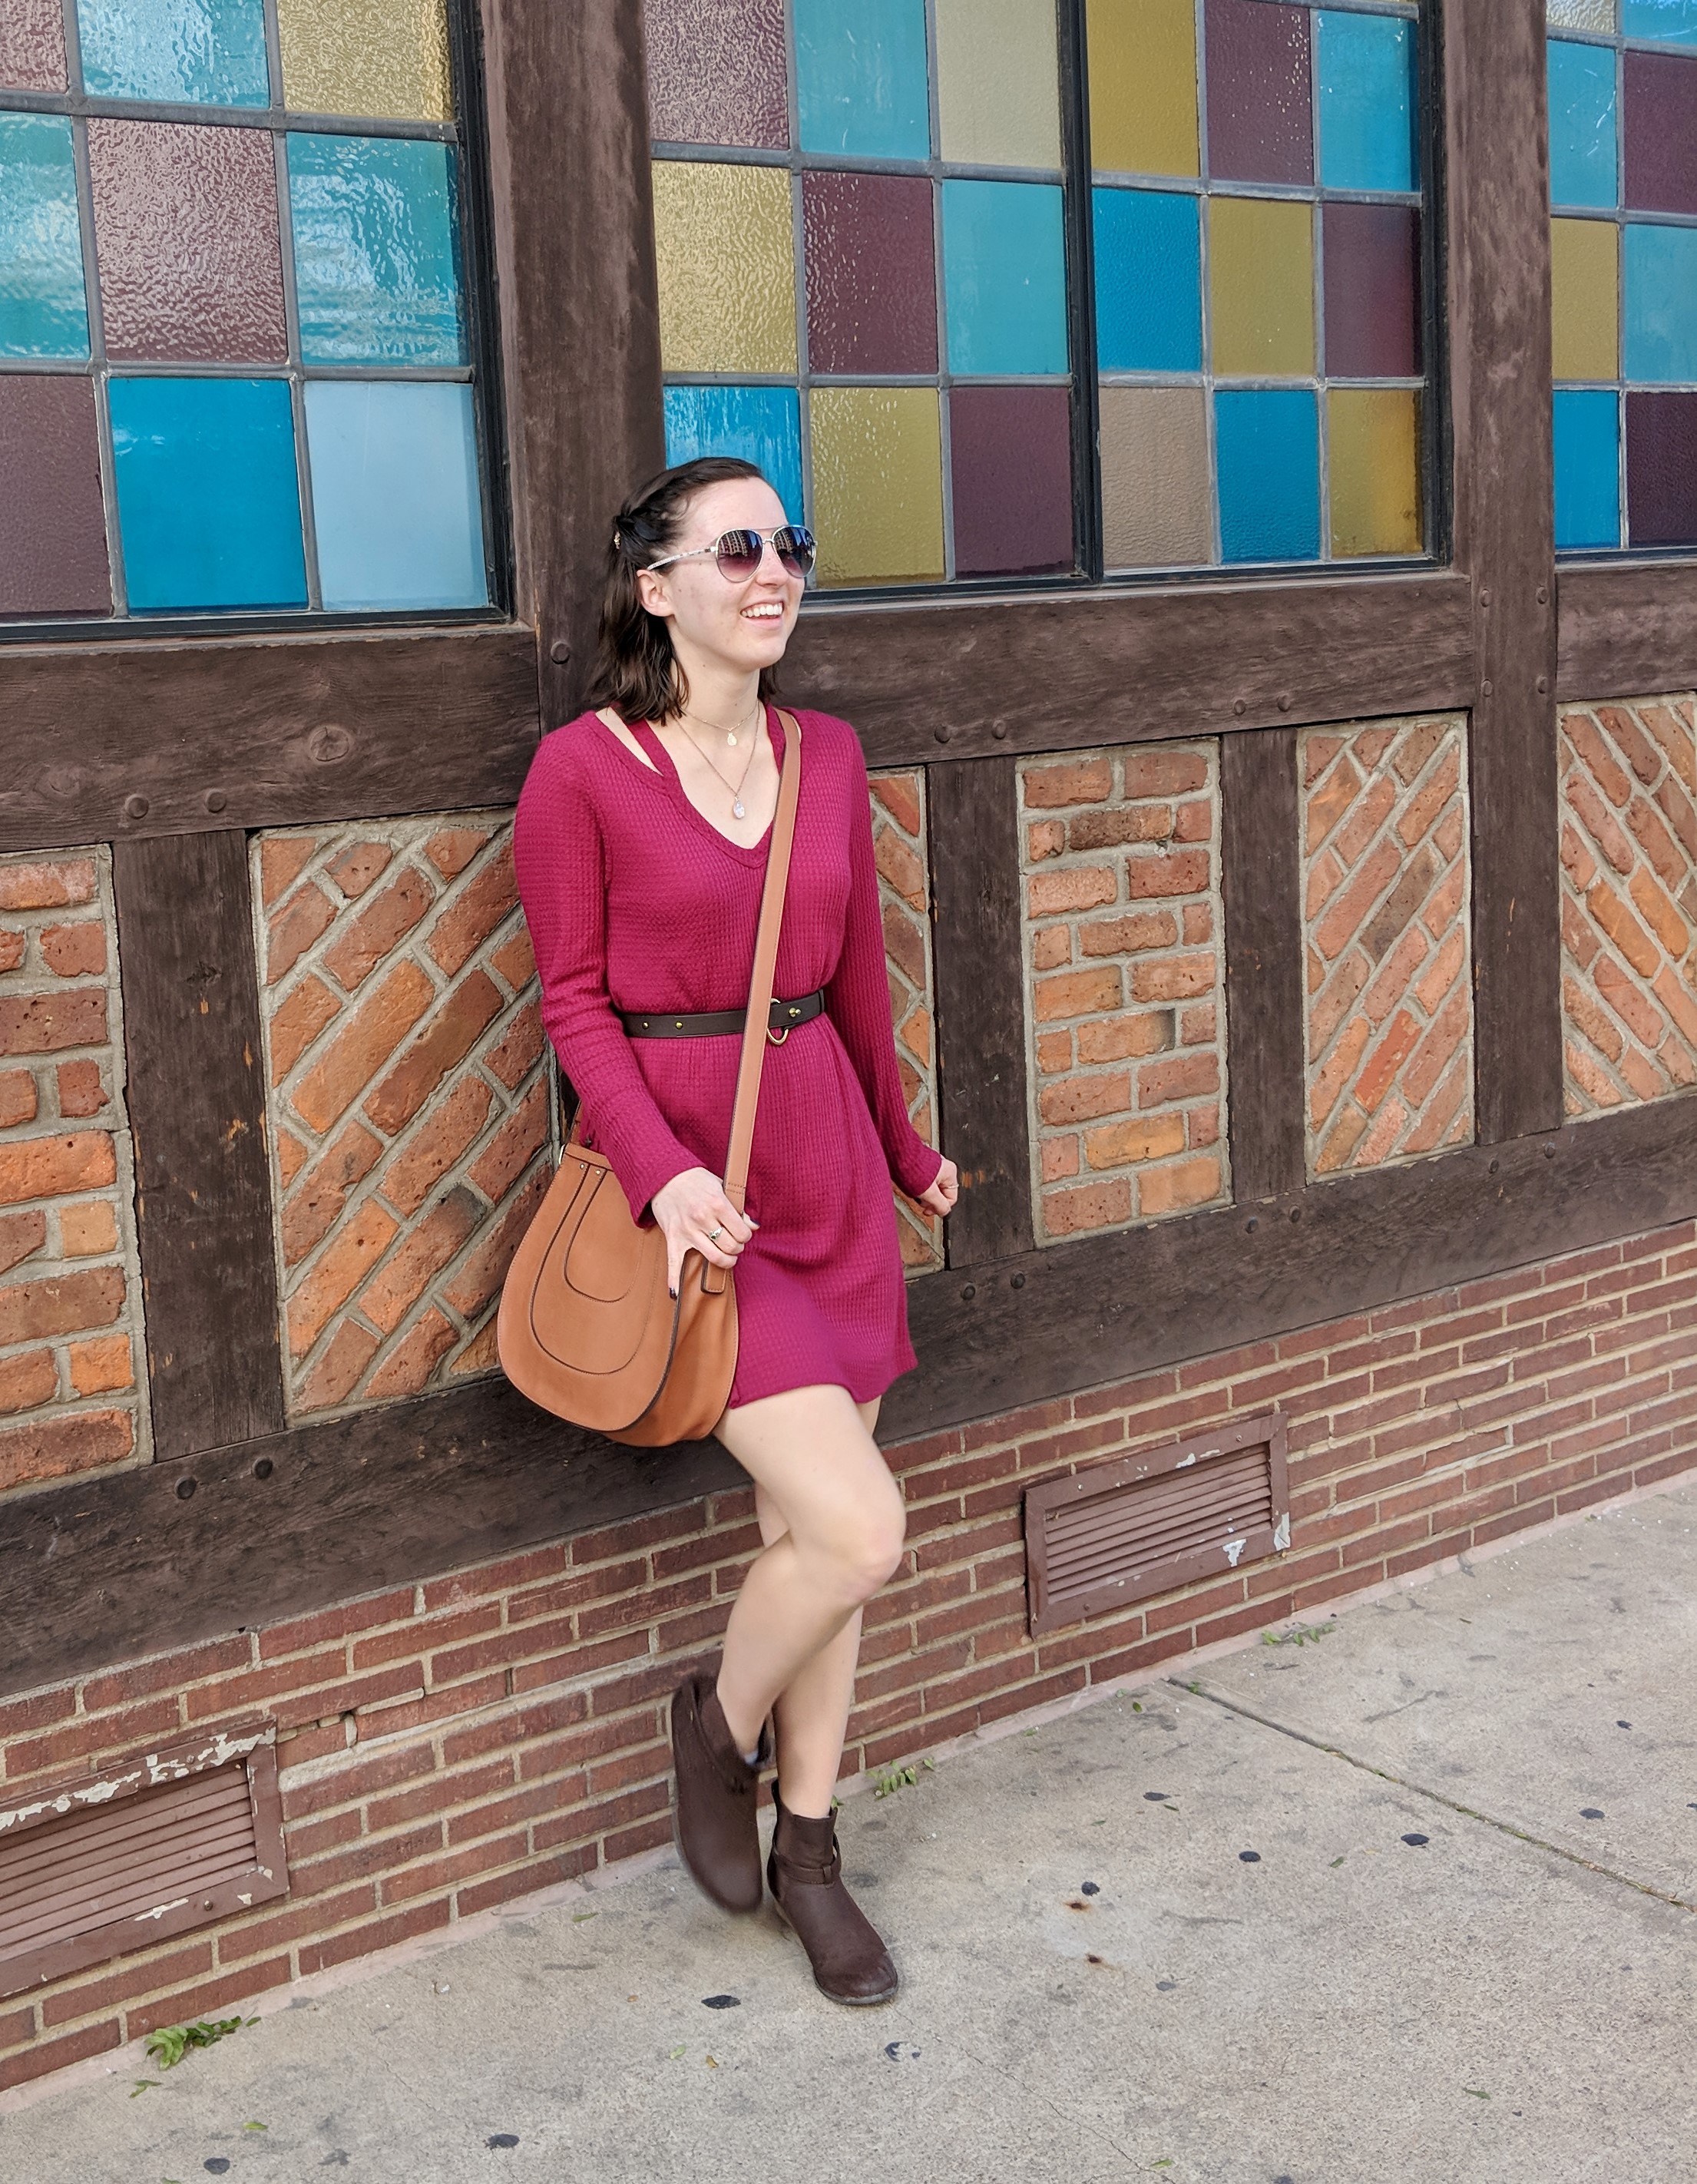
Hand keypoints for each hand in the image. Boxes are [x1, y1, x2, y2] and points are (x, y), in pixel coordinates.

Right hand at [650, 1166, 754, 1296]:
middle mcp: (702, 1219)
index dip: (746, 1235)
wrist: (665, 1176)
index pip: (742, 1232)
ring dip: (725, 1261)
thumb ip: (738, 1207)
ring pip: (714, 1257)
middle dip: (737, 1248)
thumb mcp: (721, 1186)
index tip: (743, 1233)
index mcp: (717, 1204)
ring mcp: (687, 1231)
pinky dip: (674, 1280)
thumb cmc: (695, 1180)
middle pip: (730, 1247)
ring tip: (727, 1257)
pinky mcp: (673, 1238)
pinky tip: (676, 1294)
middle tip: (735, 1243)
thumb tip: (753, 1225)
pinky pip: (673, 1264)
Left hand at [917, 1154, 958, 1220]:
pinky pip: (923, 1181)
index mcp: (950, 1172)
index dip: (939, 1207)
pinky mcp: (922, 1165)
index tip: (928, 1211)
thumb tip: (944, 1212)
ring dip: (923, 1193)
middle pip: (940, 1193)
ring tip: (914, 1192)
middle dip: (929, 1200)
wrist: (898, 1155)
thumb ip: (940, 1205)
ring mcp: (933, 1165)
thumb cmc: (913, 1169)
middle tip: (920, 1201)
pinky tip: (911, 1186)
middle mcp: (944, 1167)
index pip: (951, 1198)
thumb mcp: (930, 1193)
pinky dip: (918, 1186)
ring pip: (931, 1188)